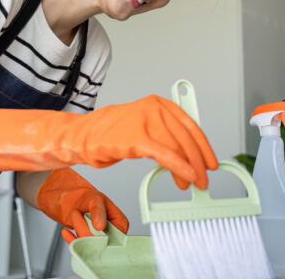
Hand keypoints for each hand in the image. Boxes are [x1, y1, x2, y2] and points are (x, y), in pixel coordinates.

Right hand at [0, 94, 217, 188]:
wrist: (75, 139)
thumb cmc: (103, 137)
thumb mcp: (138, 131)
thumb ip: (160, 137)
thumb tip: (181, 153)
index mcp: (154, 104)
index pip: (186, 123)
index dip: (202, 143)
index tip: (209, 159)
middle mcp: (150, 107)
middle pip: (185, 134)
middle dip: (199, 158)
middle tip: (205, 175)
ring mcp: (142, 120)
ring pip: (177, 145)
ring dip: (189, 166)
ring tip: (192, 182)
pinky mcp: (134, 137)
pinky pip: (164, 154)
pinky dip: (178, 166)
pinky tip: (184, 177)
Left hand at [36, 168, 127, 243]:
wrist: (72, 199)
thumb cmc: (88, 198)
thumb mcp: (95, 200)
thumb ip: (98, 212)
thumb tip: (100, 226)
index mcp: (120, 223)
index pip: (116, 238)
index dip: (105, 237)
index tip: (95, 227)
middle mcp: (112, 234)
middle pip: (101, 244)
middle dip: (86, 230)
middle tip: (78, 214)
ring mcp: (99, 241)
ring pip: (89, 247)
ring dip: (78, 230)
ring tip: (75, 214)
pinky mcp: (88, 245)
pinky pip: (79, 249)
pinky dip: (70, 240)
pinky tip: (66, 232)